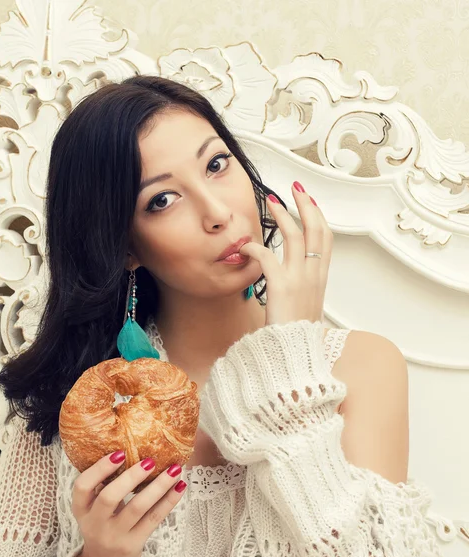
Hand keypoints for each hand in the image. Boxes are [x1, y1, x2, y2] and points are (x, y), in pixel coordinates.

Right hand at [71, 452, 185, 556]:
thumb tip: (129, 449)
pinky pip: (153, 519)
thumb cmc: (102, 527)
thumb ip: (103, 486)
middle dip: (131, 477)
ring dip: (158, 486)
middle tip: (149, 461)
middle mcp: (94, 523)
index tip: (119, 453)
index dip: (99, 468)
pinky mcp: (133, 545)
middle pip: (109, 497)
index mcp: (81, 509)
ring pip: (137, 507)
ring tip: (174, 470)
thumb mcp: (93, 509)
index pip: (82, 486)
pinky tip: (180, 487)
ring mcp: (114, 536)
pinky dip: (168, 501)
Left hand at [239, 181, 332, 325]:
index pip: (325, 239)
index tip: (310, 202)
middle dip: (307, 205)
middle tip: (296, 189)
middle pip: (317, 229)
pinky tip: (245, 246)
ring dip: (282, 215)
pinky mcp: (281, 286)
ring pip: (295, 236)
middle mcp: (314, 275)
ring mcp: (299, 279)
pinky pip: (267, 257)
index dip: (319, 216)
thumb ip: (302, 286)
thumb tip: (291, 276)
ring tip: (271, 202)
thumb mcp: (306, 305)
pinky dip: (255, 248)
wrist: (294, 354)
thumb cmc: (296, 333)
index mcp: (320, 278)